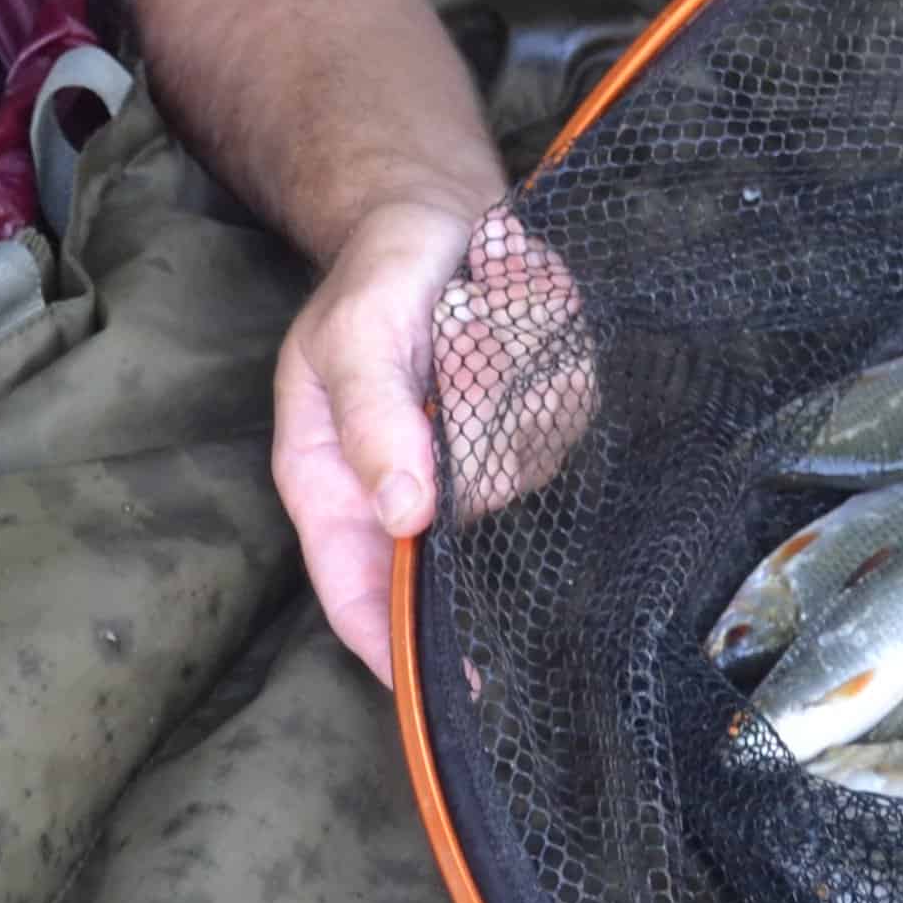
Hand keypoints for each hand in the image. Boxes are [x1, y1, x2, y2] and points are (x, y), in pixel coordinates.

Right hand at [274, 199, 592, 677]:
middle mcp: (412, 487)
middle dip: (481, 425)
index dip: (400, 652)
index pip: (359, 595)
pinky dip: (546, 342)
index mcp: (337, 482)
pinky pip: (566, 408)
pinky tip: (510, 297)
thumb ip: (373, 419)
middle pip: (471, 519)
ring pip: (529, 456)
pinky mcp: (535, 423)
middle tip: (464, 330)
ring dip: (513, 365)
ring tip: (478, 299)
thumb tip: (404, 517)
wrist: (437, 215)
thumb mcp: (352, 335)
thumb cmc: (374, 278)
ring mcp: (481, 458)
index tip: (460, 687)